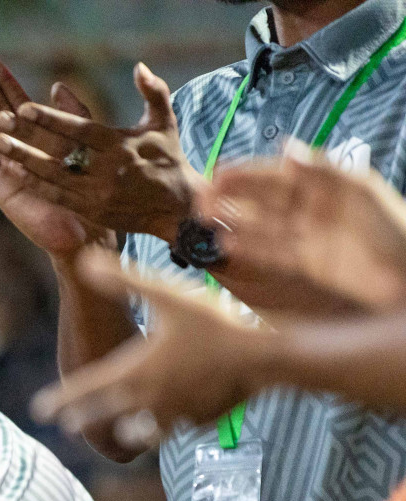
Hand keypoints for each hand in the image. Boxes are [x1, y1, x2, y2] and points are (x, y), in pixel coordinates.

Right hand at [0, 51, 113, 257]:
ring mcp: (6, 166)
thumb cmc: (89, 195)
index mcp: (35, 139)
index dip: (1, 77)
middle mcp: (17, 151)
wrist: (85, 234)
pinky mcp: (0, 184)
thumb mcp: (85, 145)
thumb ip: (73, 115)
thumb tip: (58, 85)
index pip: (14, 101)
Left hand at [0, 62, 201, 243]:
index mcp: (120, 145)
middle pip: (58, 151)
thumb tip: (139, 67)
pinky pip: (55, 196)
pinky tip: (11, 170)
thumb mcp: (164, 123)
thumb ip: (153, 91)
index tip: (24, 107)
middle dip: (26, 136)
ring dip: (22, 159)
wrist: (177, 209)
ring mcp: (96, 193)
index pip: (79, 129)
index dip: (51, 118)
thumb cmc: (169, 159)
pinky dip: (33, 183)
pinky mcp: (90, 210)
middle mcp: (106, 170)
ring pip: (51, 175)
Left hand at [31, 249, 272, 438]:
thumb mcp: (167, 295)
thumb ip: (125, 280)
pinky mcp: (205, 420)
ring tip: (128, 433)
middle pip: (111, 414)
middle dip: (89, 418)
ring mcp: (179, 414)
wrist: (265, 356)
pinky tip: (185, 418)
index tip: (40, 410)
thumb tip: (85, 260)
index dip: (62, 399)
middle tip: (70, 427)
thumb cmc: (214, 323)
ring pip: (148, 429)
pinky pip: (187, 425)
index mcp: (135, 373)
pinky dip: (181, 423)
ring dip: (134, 431)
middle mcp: (151, 399)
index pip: (87, 390)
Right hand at [204, 145, 405, 315]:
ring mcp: (308, 237)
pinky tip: (228, 245)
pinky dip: (250, 249)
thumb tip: (285, 149)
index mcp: (325, 187)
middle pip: (264, 200)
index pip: (277, 175)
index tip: (217, 174)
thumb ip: (321, 171)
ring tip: (205, 221)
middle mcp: (313, 210)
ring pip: (262, 227)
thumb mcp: (359, 193)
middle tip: (200, 200)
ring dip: (234, 223)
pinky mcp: (307, 264)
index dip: (246, 174)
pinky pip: (271, 254)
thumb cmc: (394, 231)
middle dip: (232, 198)